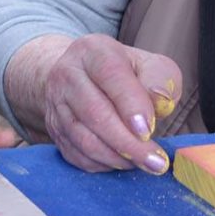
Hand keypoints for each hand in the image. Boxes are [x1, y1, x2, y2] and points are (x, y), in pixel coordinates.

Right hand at [16, 33, 183, 173]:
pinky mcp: (53, 128)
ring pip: (83, 138)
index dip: (130, 104)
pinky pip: (75, 154)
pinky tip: (123, 162)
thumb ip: (161, 79)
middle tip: (156, 161)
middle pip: (94, 112)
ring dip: (116, 157)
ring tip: (143, 164)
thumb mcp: (150, 65)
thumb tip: (160, 100)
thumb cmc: (126, 73)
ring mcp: (55, 102)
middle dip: (128, 143)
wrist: (81, 77)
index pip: (110, 75)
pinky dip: (101, 164)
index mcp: (93, 51)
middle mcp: (67, 73)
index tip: (149, 131)